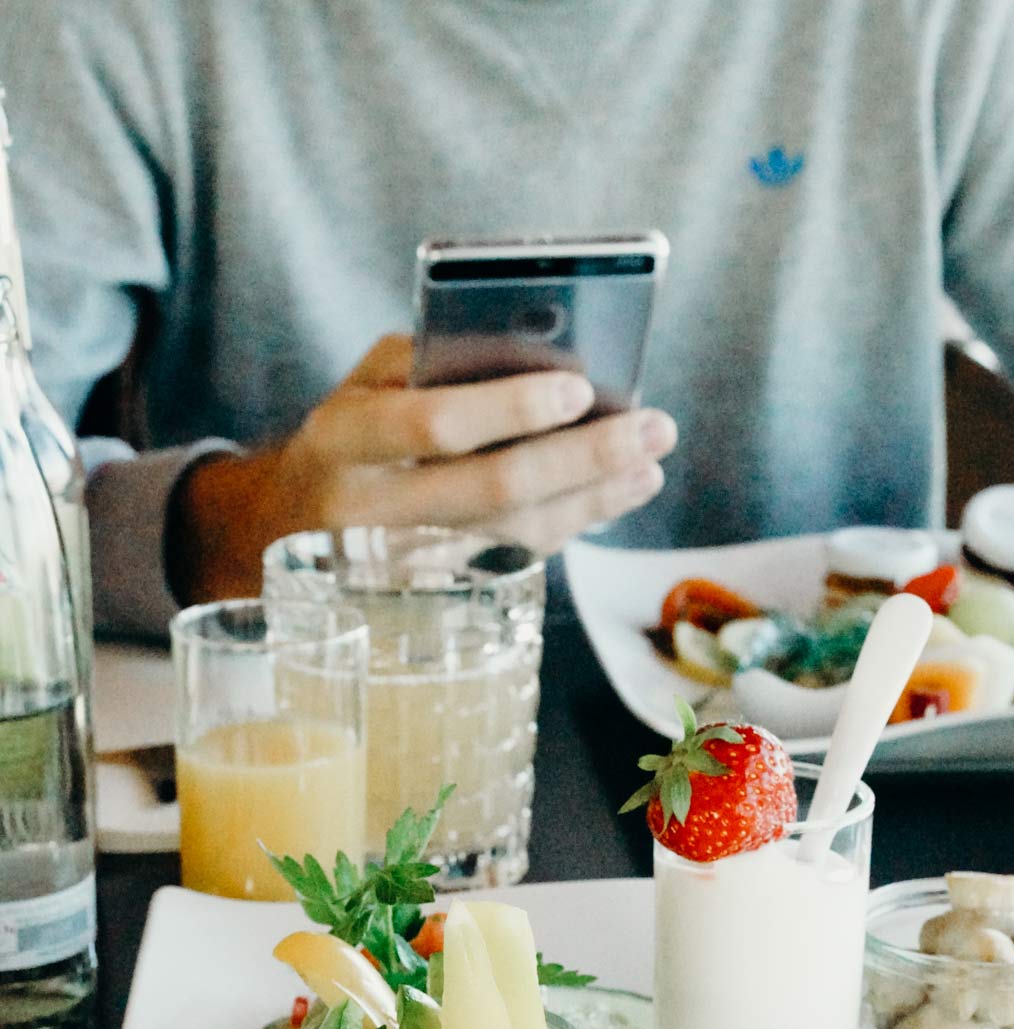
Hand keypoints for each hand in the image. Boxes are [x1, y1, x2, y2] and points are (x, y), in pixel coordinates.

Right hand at [168, 334, 676, 603]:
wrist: (276, 536)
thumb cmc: (345, 443)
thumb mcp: (360, 389)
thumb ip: (430, 364)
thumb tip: (537, 354)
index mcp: (342, 443)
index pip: (435, 424)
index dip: (513, 407)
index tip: (582, 386)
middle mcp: (367, 516)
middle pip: (494, 491)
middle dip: (585, 457)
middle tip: (654, 428)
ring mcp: (399, 574)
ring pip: (516, 538)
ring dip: (594, 499)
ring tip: (648, 463)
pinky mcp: (429, 606)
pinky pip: (516, 563)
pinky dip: (571, 526)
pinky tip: (613, 495)